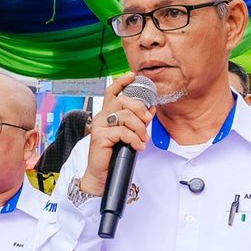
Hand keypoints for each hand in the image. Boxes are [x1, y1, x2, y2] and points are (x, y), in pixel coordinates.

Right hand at [79, 72, 155, 195]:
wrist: (101, 175)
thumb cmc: (113, 155)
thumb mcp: (128, 135)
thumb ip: (137, 121)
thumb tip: (151, 108)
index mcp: (107, 114)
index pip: (112, 92)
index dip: (122, 82)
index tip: (133, 76)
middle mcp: (101, 117)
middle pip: (122, 100)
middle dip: (139, 108)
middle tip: (148, 120)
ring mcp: (99, 126)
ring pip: (124, 116)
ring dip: (139, 128)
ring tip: (143, 139)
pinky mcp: (100, 137)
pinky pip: (122, 132)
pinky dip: (134, 139)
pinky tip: (138, 147)